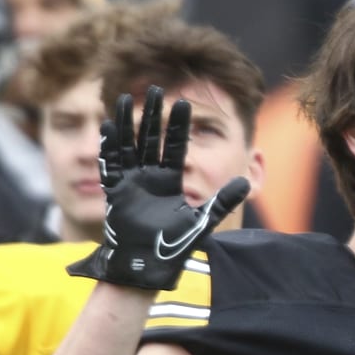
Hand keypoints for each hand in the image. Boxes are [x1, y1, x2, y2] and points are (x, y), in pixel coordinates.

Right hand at [68, 88, 248, 290]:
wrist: (149, 267)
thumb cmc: (175, 247)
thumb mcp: (203, 220)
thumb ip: (223, 200)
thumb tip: (247, 183)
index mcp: (170, 181)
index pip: (174, 145)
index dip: (177, 124)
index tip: (182, 101)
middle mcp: (149, 177)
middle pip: (149, 138)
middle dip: (151, 114)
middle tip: (155, 88)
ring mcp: (130, 183)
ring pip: (127, 145)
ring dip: (124, 122)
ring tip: (122, 97)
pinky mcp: (114, 193)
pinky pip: (110, 166)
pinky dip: (108, 148)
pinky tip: (107, 127)